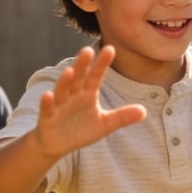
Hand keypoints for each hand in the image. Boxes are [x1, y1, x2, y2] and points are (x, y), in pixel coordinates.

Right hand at [32, 45, 146, 157]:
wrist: (57, 144)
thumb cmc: (81, 130)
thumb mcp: (104, 124)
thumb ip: (122, 116)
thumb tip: (144, 111)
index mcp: (88, 93)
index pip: (96, 76)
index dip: (102, 64)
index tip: (110, 49)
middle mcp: (73, 95)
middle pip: (78, 78)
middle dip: (82, 65)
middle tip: (87, 50)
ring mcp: (59, 105)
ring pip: (62, 90)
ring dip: (65, 81)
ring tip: (70, 71)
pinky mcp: (47, 117)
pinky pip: (48, 108)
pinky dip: (47, 102)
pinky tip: (48, 94)